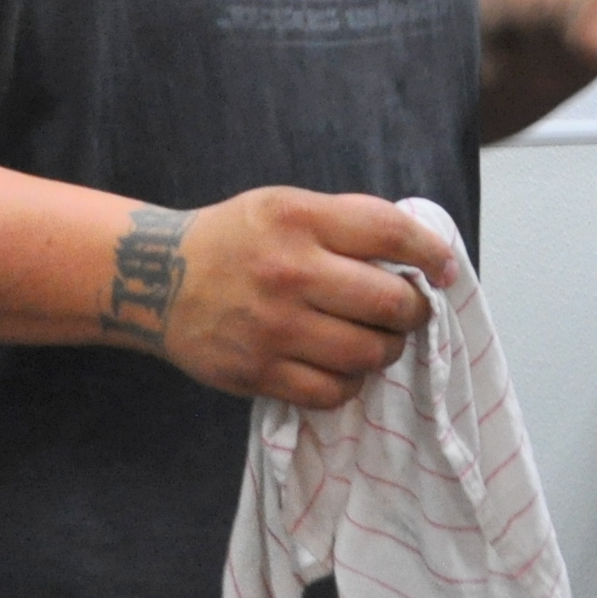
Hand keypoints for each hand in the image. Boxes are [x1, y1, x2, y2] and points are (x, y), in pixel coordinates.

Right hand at [161, 188, 455, 410]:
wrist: (153, 279)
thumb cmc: (234, 239)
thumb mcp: (284, 205)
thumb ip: (345, 222)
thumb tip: (417, 254)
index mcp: (299, 218)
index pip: (390, 233)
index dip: (431, 253)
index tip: (442, 269)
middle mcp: (289, 271)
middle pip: (389, 302)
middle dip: (412, 310)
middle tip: (407, 311)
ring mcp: (273, 327)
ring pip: (368, 353)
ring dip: (385, 350)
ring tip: (376, 340)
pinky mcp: (257, 372)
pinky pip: (332, 392)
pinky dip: (349, 382)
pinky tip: (341, 366)